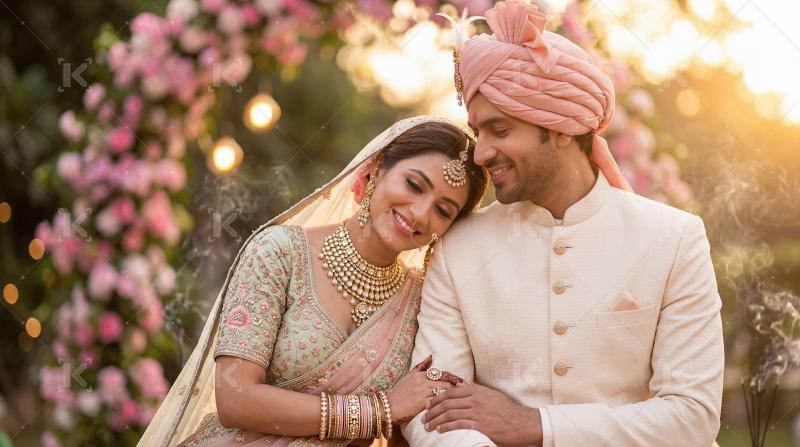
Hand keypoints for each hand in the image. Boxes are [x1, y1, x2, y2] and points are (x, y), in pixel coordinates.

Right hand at [386, 355, 462, 422]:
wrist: (388, 405)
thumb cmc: (399, 392)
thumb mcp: (409, 376)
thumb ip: (420, 367)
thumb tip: (430, 356)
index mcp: (420, 374)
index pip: (441, 374)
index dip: (453, 378)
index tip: (462, 381)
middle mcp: (422, 381)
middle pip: (445, 382)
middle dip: (457, 386)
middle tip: (468, 390)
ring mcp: (422, 391)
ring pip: (443, 391)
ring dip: (454, 395)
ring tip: (463, 399)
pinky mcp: (422, 402)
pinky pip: (437, 401)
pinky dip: (445, 403)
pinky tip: (452, 407)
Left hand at [422, 383, 541, 445]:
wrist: (522, 422)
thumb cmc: (507, 409)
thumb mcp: (491, 394)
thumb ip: (474, 390)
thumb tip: (459, 386)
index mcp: (477, 391)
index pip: (450, 392)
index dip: (436, 398)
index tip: (427, 404)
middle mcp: (475, 400)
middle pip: (447, 403)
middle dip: (432, 410)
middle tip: (424, 417)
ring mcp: (477, 413)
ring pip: (450, 414)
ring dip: (436, 420)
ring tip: (428, 426)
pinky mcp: (480, 426)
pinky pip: (459, 425)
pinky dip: (447, 427)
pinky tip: (440, 430)